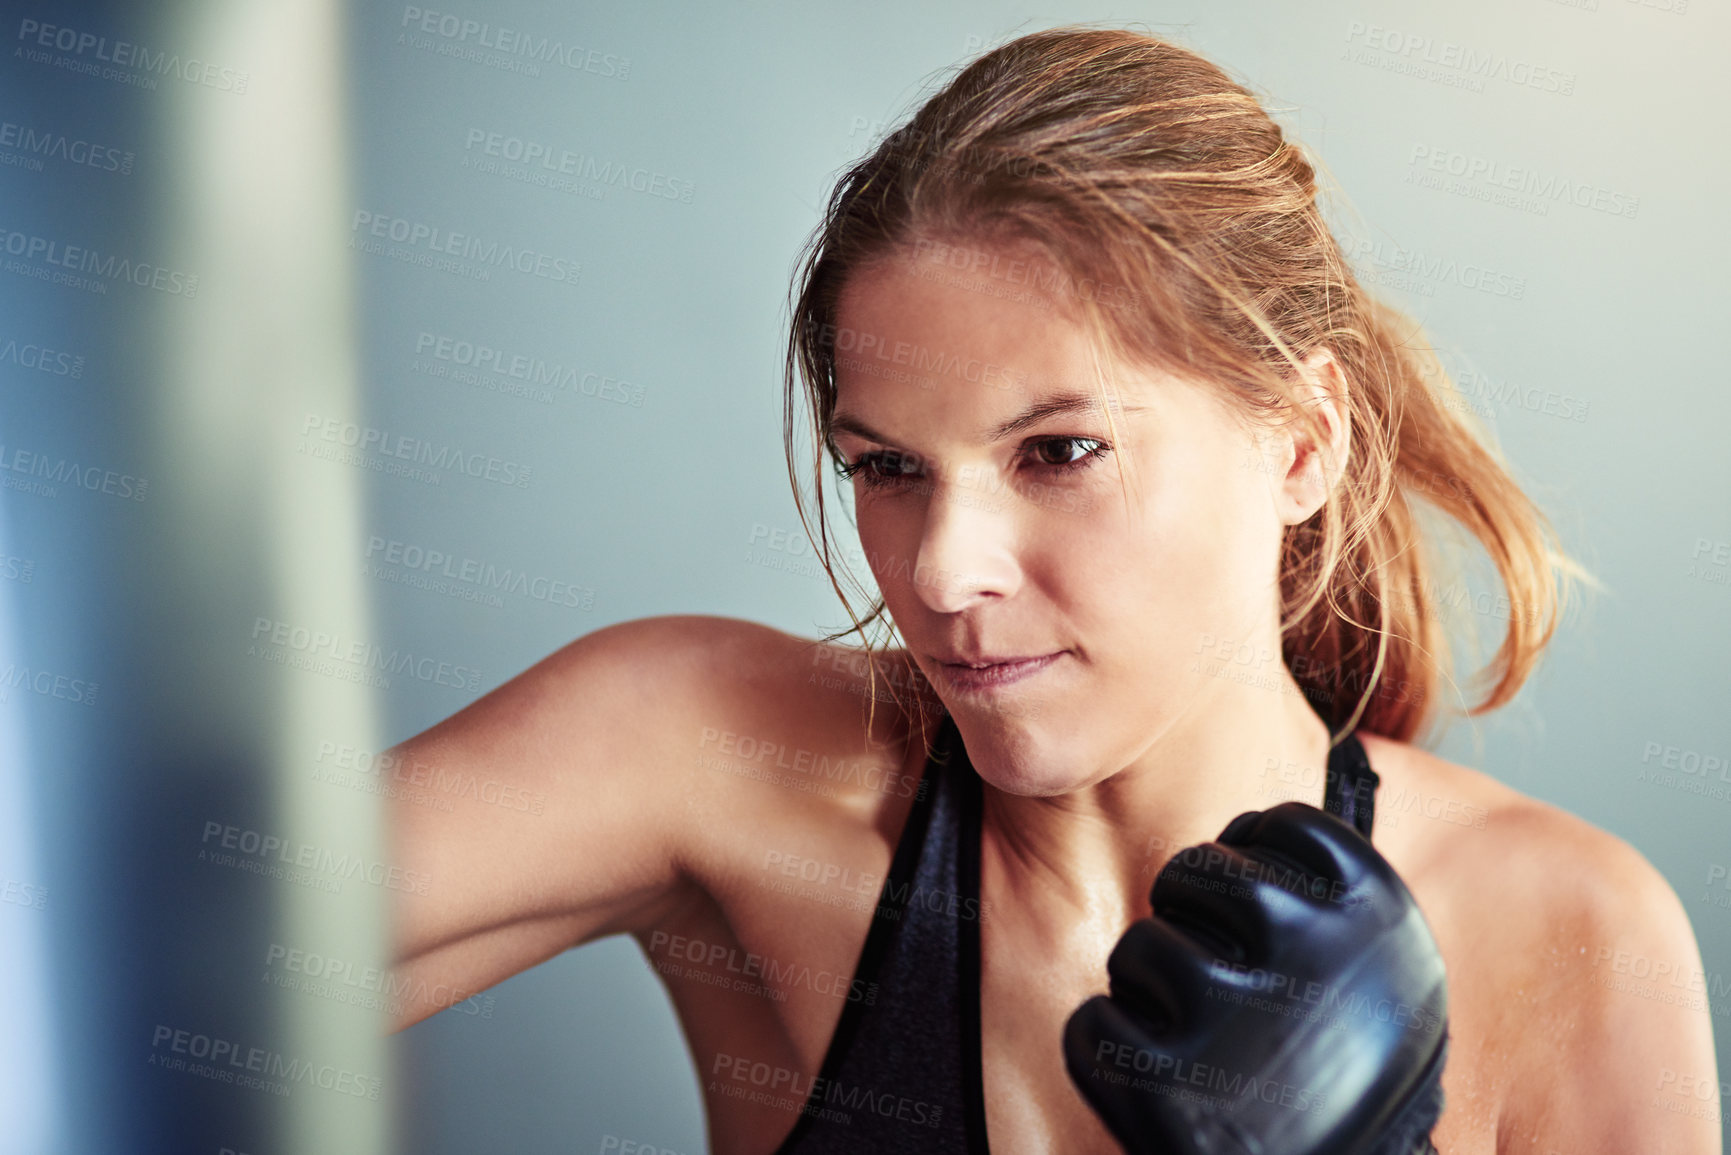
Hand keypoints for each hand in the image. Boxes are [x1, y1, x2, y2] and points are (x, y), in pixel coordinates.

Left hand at [1063, 802, 1448, 1154]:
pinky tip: (1162, 1083)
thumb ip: (1331, 903)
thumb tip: (1244, 833)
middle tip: (1217, 976)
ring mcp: (1234, 1016)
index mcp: (1379, 913)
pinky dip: (1113, 1052)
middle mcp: (1310, 950)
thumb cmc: (1359, 1086)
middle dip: (1191, 915)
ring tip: (1198, 1040)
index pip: (1280, 823)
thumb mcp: (1391, 984)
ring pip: (1144, 943)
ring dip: (1154, 987)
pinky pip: (1096, 1023)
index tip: (1257, 914)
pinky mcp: (1163, 1083)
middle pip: (1199, 869)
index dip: (1253, 861)